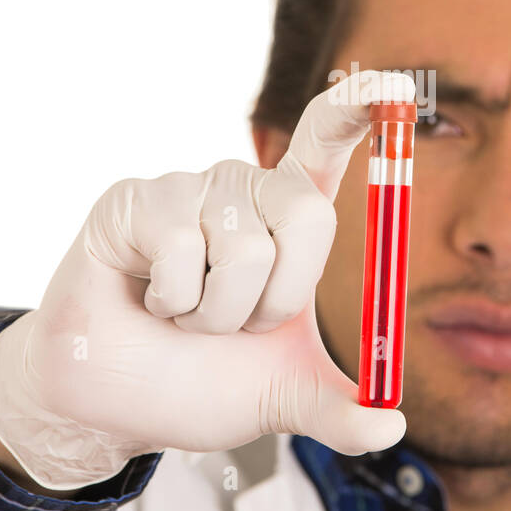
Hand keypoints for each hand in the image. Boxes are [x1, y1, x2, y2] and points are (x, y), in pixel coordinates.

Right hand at [0, 70, 415, 489]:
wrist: (115, 401)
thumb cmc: (198, 380)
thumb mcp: (282, 400)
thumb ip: (340, 410)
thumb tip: (390, 425)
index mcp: (288, 219)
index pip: (328, 141)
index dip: (360, 108)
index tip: (395, 85)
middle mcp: (245, 191)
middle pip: (306, 210)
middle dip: (279, 299)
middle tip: (239, 326)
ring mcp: (189, 190)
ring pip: (243, 246)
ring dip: (217, 314)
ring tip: (185, 319)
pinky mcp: (135, 200)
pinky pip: (181, 247)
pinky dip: (173, 302)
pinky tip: (150, 302)